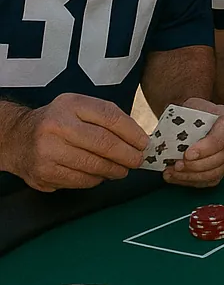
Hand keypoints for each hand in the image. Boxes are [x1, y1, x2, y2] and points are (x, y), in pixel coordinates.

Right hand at [4, 94, 148, 191]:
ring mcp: (48, 150)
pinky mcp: (44, 172)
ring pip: (93, 165)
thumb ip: (106, 119)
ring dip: (114, 170)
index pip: (110, 117)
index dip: (132, 132)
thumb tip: (138, 139)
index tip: (144, 143)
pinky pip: (79, 180)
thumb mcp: (79, 108)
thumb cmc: (59, 122)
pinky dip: (95, 180)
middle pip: (104, 143)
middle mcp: (58, 125)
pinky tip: (100, 176)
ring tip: (122, 170)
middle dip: (127, 155)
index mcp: (72, 104)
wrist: (17, 138)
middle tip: (138, 160)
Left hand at [162, 99, 223, 187]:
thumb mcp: (190, 106)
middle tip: (177, 165)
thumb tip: (163, 138)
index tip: (187, 154)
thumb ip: (182, 118)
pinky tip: (176, 177)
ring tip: (172, 172)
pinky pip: (210, 180)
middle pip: (220, 157)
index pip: (221, 137)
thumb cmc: (194, 112)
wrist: (198, 118)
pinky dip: (192, 181)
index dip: (205, 148)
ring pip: (216, 172)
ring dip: (192, 175)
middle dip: (196, 165)